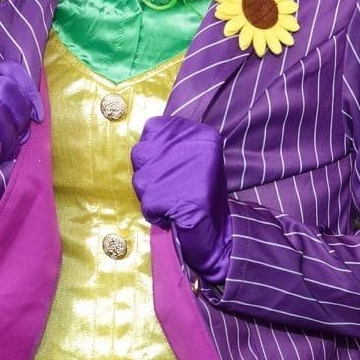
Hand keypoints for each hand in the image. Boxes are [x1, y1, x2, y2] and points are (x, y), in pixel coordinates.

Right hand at [0, 59, 42, 192]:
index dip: (28, 89)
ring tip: (6, 151)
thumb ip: (19, 106)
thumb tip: (36, 110)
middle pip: (5, 89)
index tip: (38, 115)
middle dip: (19, 119)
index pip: (7, 69)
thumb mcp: (11, 123)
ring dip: (8, 139)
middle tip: (18, 139)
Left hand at [131, 115, 231, 282]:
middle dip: (148, 173)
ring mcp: (178, 171)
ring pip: (140, 179)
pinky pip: (146, 203)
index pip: (153, 128)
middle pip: (141, 153)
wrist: (219, 232)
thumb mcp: (196, 157)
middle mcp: (189, 145)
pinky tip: (172, 214)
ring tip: (172, 200)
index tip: (167, 165)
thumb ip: (171, 144)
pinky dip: (155, 214)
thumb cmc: (206, 193)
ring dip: (150, 194)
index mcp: (200, 133)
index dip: (153, 149)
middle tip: (169, 186)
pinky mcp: (169, 195)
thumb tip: (144, 139)